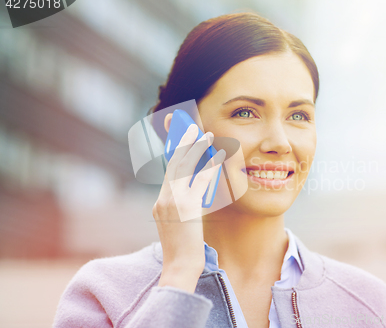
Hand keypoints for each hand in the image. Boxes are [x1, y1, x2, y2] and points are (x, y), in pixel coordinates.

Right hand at [153, 117, 224, 291]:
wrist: (179, 267)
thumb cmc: (183, 248)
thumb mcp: (178, 223)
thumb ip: (182, 205)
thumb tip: (197, 188)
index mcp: (160, 202)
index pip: (168, 171)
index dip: (173, 152)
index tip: (178, 136)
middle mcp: (163, 199)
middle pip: (173, 163)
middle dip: (182, 142)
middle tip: (191, 127)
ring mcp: (172, 202)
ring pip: (184, 167)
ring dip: (196, 148)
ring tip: (206, 134)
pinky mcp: (185, 208)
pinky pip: (199, 181)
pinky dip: (209, 166)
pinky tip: (217, 156)